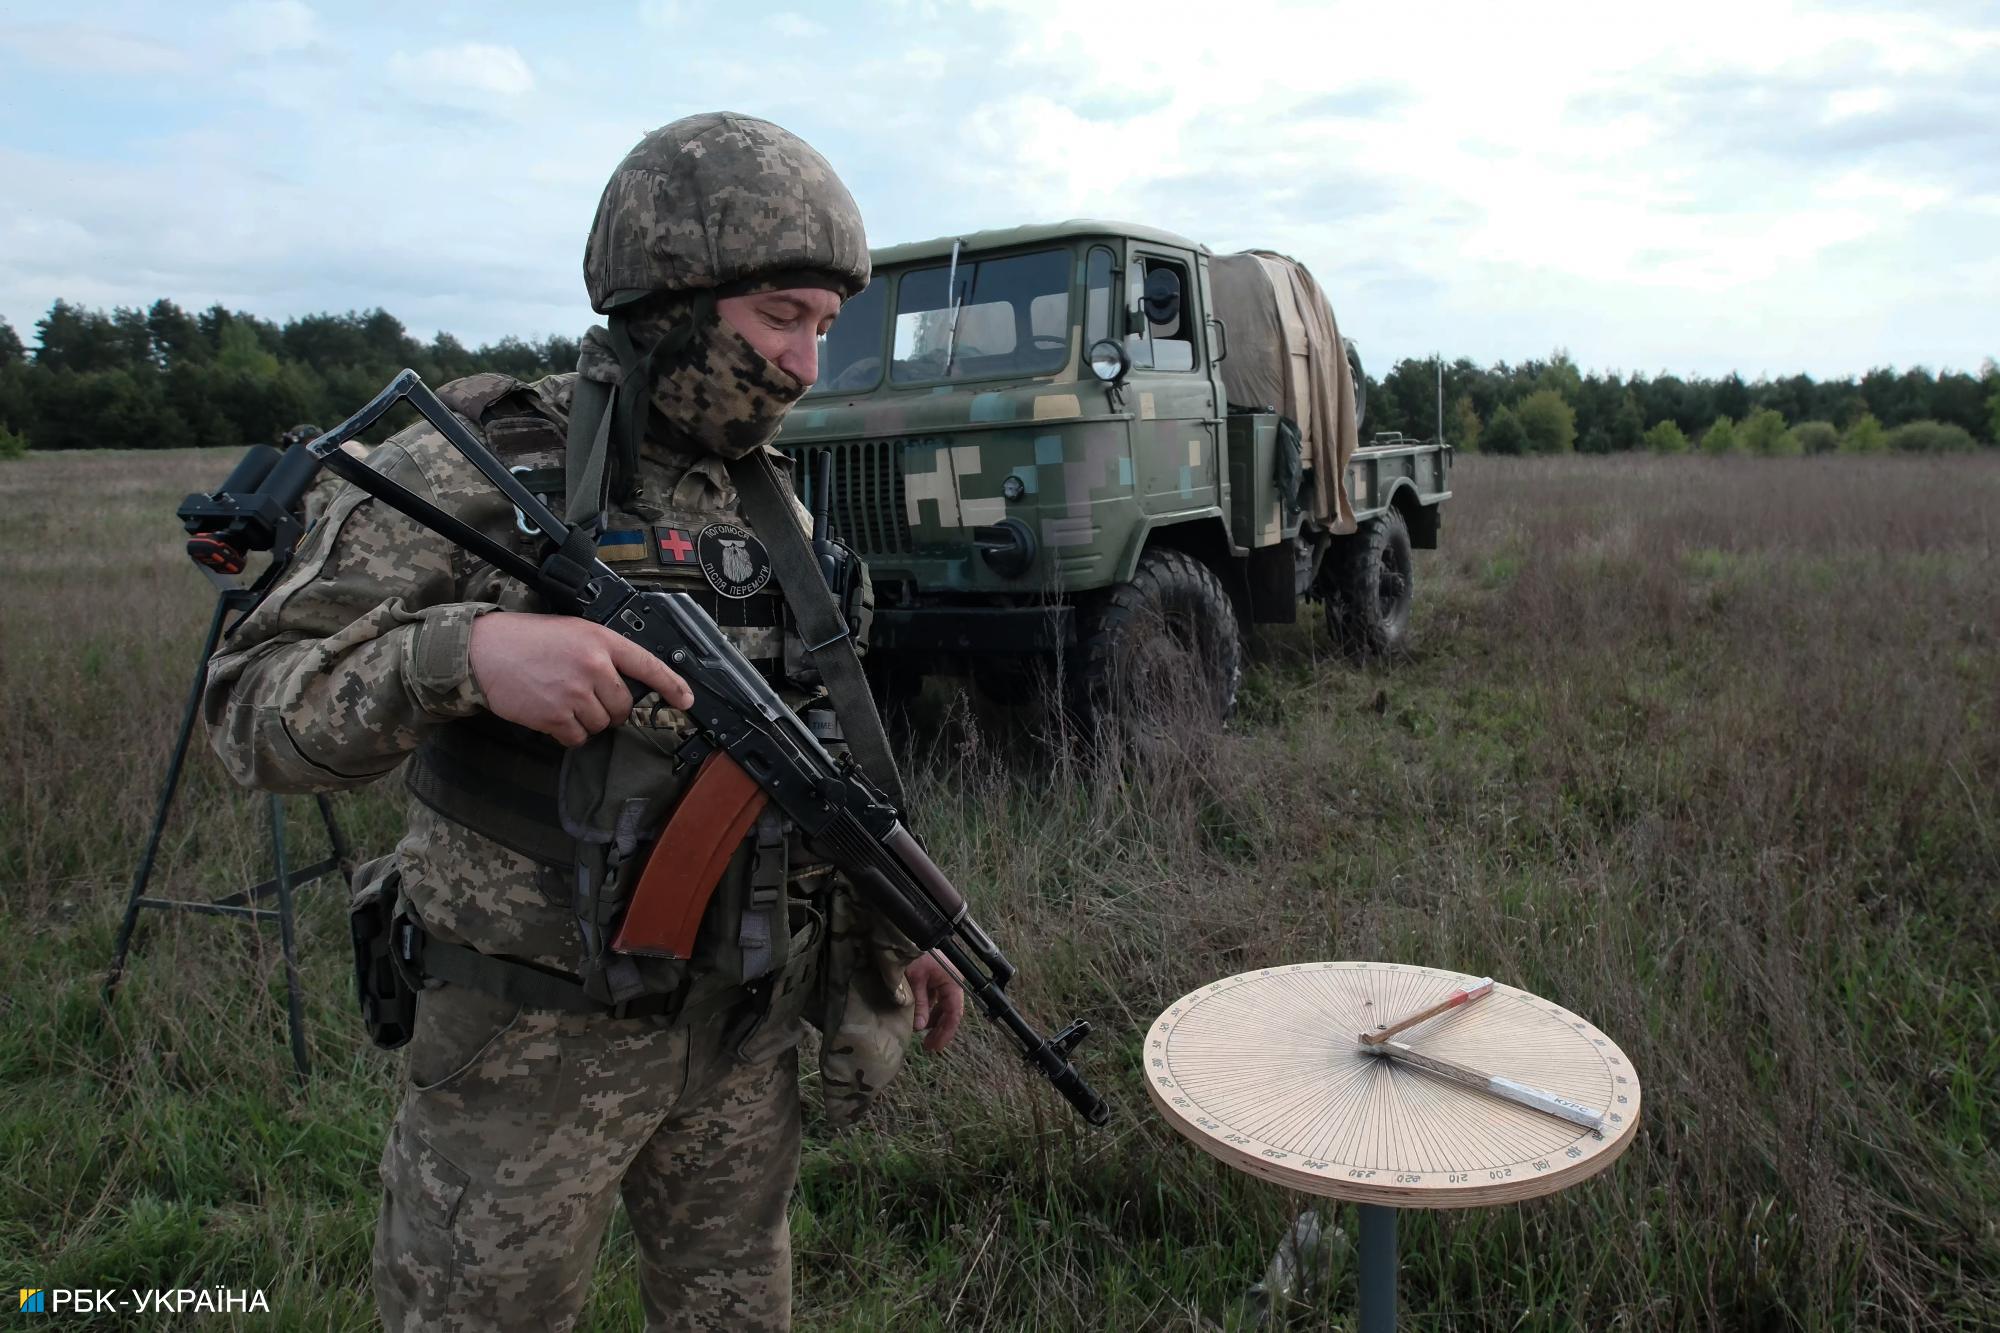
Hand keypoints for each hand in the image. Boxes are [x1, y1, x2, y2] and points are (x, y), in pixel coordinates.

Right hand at [467, 611, 693, 745]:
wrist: (485, 650)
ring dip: (587, 720)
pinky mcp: (556, 716)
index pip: (648, 665)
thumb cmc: (528, 640)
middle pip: (624, 706)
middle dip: (610, 708)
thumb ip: (603, 652)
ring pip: (601, 724)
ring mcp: (575, 693)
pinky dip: (569, 733)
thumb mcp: (574, 631)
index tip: (686, 701)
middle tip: (586, 696)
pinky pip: (578, 738)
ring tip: (562, 699)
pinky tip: (552, 714)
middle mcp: (593, 667)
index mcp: (601, 641)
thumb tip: (628, 681)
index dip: (672, 686)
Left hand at [906, 953, 962, 1052]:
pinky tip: (919, 1019)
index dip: (946, 1032)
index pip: (954, 1013)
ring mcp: (943, 980)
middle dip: (939, 1029)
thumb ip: (919, 1004)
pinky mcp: (934, 978)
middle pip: (950, 1011)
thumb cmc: (913, 953)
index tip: (935, 1046)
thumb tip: (919, 1027)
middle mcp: (951, 982)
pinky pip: (934, 999)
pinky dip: (928, 1010)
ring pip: (942, 1006)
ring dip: (933, 1021)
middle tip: (928, 1046)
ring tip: (921, 1033)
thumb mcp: (915, 980)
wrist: (906, 934)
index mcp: (952, 981)